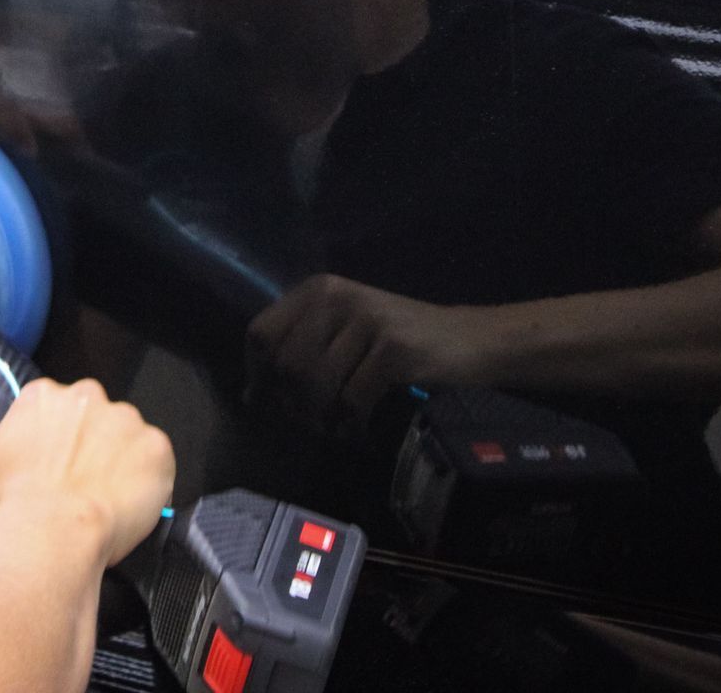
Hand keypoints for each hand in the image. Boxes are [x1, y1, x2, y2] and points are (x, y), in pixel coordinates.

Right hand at [0, 378, 173, 567]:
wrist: (50, 535)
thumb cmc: (12, 512)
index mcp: (40, 398)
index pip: (51, 408)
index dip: (55, 438)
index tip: (55, 462)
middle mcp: (84, 397)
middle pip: (93, 417)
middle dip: (90, 444)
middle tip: (80, 482)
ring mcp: (124, 418)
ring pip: (127, 437)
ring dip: (120, 461)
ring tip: (106, 499)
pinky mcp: (155, 446)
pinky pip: (157, 462)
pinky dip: (150, 482)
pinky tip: (130, 506)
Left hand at [246, 275, 486, 427]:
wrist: (471, 340)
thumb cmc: (398, 343)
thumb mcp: (343, 335)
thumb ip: (298, 355)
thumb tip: (250, 396)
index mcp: (317, 290)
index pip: (261, 334)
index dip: (258, 375)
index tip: (268, 404)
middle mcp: (337, 297)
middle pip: (285, 364)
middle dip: (291, 405)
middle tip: (311, 424)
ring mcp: (367, 321)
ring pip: (314, 384)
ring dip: (320, 419)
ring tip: (335, 429)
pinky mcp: (395, 349)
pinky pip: (351, 400)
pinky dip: (350, 426)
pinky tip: (359, 430)